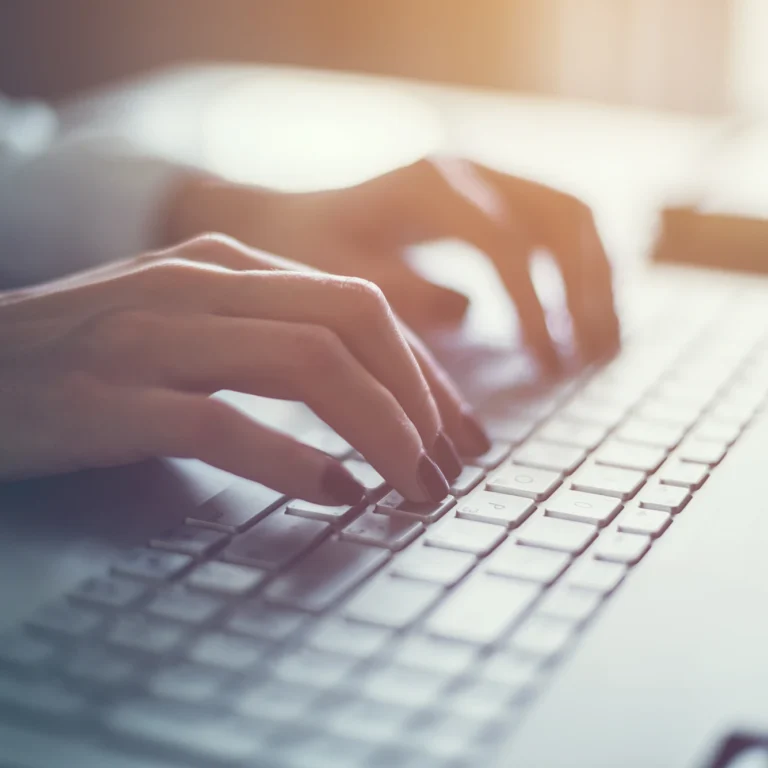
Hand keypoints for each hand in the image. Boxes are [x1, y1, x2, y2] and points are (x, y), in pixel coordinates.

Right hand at [0, 235, 490, 501]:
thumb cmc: (88, 352)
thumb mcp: (189, 320)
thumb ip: (268, 333)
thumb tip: (364, 386)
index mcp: (227, 263)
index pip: (361, 304)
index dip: (424, 372)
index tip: (457, 430)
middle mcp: (200, 284)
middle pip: (353, 322)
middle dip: (420, 397)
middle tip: (449, 464)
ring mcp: (155, 336)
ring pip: (308, 364)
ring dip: (382, 430)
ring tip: (414, 486)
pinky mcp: (113, 399)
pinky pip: (225, 423)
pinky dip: (294, 461)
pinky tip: (336, 492)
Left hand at [169, 158, 619, 373]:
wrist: (290, 222)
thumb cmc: (307, 256)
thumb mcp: (340, 280)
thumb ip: (401, 296)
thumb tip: (469, 311)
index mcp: (429, 187)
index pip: (506, 244)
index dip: (535, 308)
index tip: (548, 367)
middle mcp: (469, 170)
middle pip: (562, 217)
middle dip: (587, 290)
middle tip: (595, 357)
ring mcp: (485, 179)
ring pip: (572, 217)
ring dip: (596, 280)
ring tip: (603, 346)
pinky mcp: (492, 199)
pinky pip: (557, 227)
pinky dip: (580, 272)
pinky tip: (583, 319)